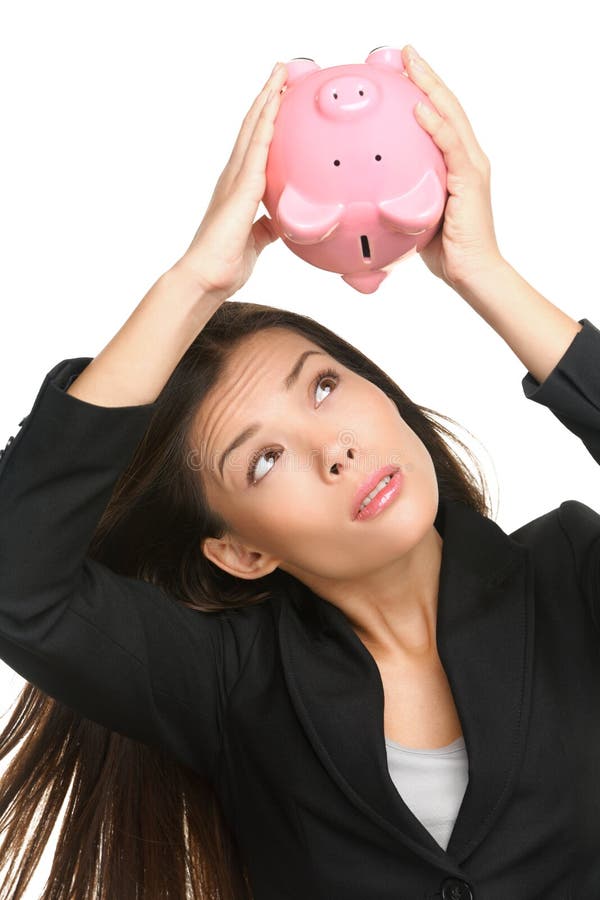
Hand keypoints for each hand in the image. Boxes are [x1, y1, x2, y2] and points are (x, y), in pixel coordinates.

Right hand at [176, 62, 287, 301]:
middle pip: (252, 127)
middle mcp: (233, 177)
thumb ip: (267, 226)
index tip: (278, 95)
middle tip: (281, 69)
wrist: (205, 278)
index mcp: (237, 188)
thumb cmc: (224, 264)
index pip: (255, 145)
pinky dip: (266, 126)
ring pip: (253, 130)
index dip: (266, 118)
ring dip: (267, 100)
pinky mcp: (240, 191)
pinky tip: (275, 107)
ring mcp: (235, 181)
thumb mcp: (255, 241)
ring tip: (280, 74)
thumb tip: (279, 222)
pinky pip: (257, 151)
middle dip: (266, 97)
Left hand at [402, 45, 503, 287]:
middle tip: (404, 52)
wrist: (470, 273)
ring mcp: (471, 166)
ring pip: (451, 116)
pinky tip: (419, 106)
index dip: (422, 91)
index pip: (438, 119)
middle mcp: (467, 158)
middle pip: (446, 106)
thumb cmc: (442, 252)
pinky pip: (451, 145)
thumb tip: (358, 206)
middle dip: (425, 76)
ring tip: (411, 62)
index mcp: (454, 164)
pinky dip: (436, 124)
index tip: (401, 70)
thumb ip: (395, 203)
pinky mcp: (471, 180)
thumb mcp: (413, 219)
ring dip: (430, 86)